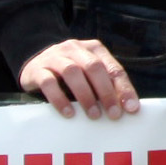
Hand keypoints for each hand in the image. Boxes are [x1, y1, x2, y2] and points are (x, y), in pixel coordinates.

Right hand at [22, 36, 139, 119]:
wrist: (34, 66)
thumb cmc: (69, 75)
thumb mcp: (89, 75)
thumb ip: (106, 86)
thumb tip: (127, 108)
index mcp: (93, 49)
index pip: (113, 68)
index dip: (124, 88)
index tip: (131, 108)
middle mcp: (74, 49)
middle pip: (94, 67)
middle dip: (106, 92)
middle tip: (113, 114)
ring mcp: (54, 57)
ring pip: (72, 72)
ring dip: (85, 95)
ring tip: (93, 115)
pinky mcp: (37, 69)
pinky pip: (48, 82)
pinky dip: (60, 99)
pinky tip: (68, 113)